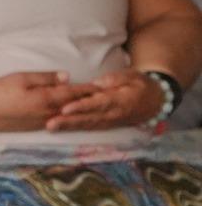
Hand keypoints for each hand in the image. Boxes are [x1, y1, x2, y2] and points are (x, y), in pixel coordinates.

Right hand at [0, 71, 94, 132]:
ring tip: (91, 107)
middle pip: (73, 106)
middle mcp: (48, 113)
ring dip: (79, 111)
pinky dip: (67, 117)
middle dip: (88, 102)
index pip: (73, 93)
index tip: (103, 86)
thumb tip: (66, 77)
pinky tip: (70, 115)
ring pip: (66, 116)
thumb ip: (46, 78)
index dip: (88, 89)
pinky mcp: (34, 127)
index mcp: (46, 98)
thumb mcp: (22, 78)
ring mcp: (42, 122)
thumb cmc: (0, 91)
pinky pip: (57, 122)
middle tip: (104, 98)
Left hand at [46, 69, 164, 131]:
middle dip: (68, 122)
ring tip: (50, 127)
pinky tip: (60, 129)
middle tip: (50, 124)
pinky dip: (75, 129)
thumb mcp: (132, 76)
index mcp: (119, 101)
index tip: (65, 108)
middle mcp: (112, 114)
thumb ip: (114, 79)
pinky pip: (89, 127)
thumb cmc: (140, 85)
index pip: (97, 104)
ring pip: (86, 125)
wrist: (155, 101)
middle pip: (88, 118)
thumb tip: (96, 83)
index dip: (81, 107)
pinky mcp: (106, 125)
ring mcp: (109, 122)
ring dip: (68, 127)